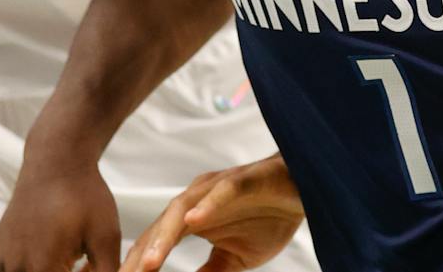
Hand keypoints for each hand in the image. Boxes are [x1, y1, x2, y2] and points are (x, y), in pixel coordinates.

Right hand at [0, 155, 121, 271]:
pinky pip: (15, 269)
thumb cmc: (84, 196)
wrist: (56, 161)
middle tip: (79, 259)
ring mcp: (2, 258)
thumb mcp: (107, 237)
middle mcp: (14, 268)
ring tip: (69, 253)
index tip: (86, 265)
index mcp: (40, 268)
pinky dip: (32, 266)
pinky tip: (51, 245)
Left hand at [121, 154, 303, 271]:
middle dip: (140, 257)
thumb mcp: (235, 257)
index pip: (157, 244)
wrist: (304, 189)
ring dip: (164, 236)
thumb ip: (210, 271)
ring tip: (149, 263)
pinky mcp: (244, 179)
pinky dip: (207, 205)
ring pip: (183, 209)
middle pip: (161, 228)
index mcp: (193, 217)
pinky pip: (223, 191)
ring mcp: (218, 188)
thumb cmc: (269, 217)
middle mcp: (198, 199)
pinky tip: (194, 221)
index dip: (138, 266)